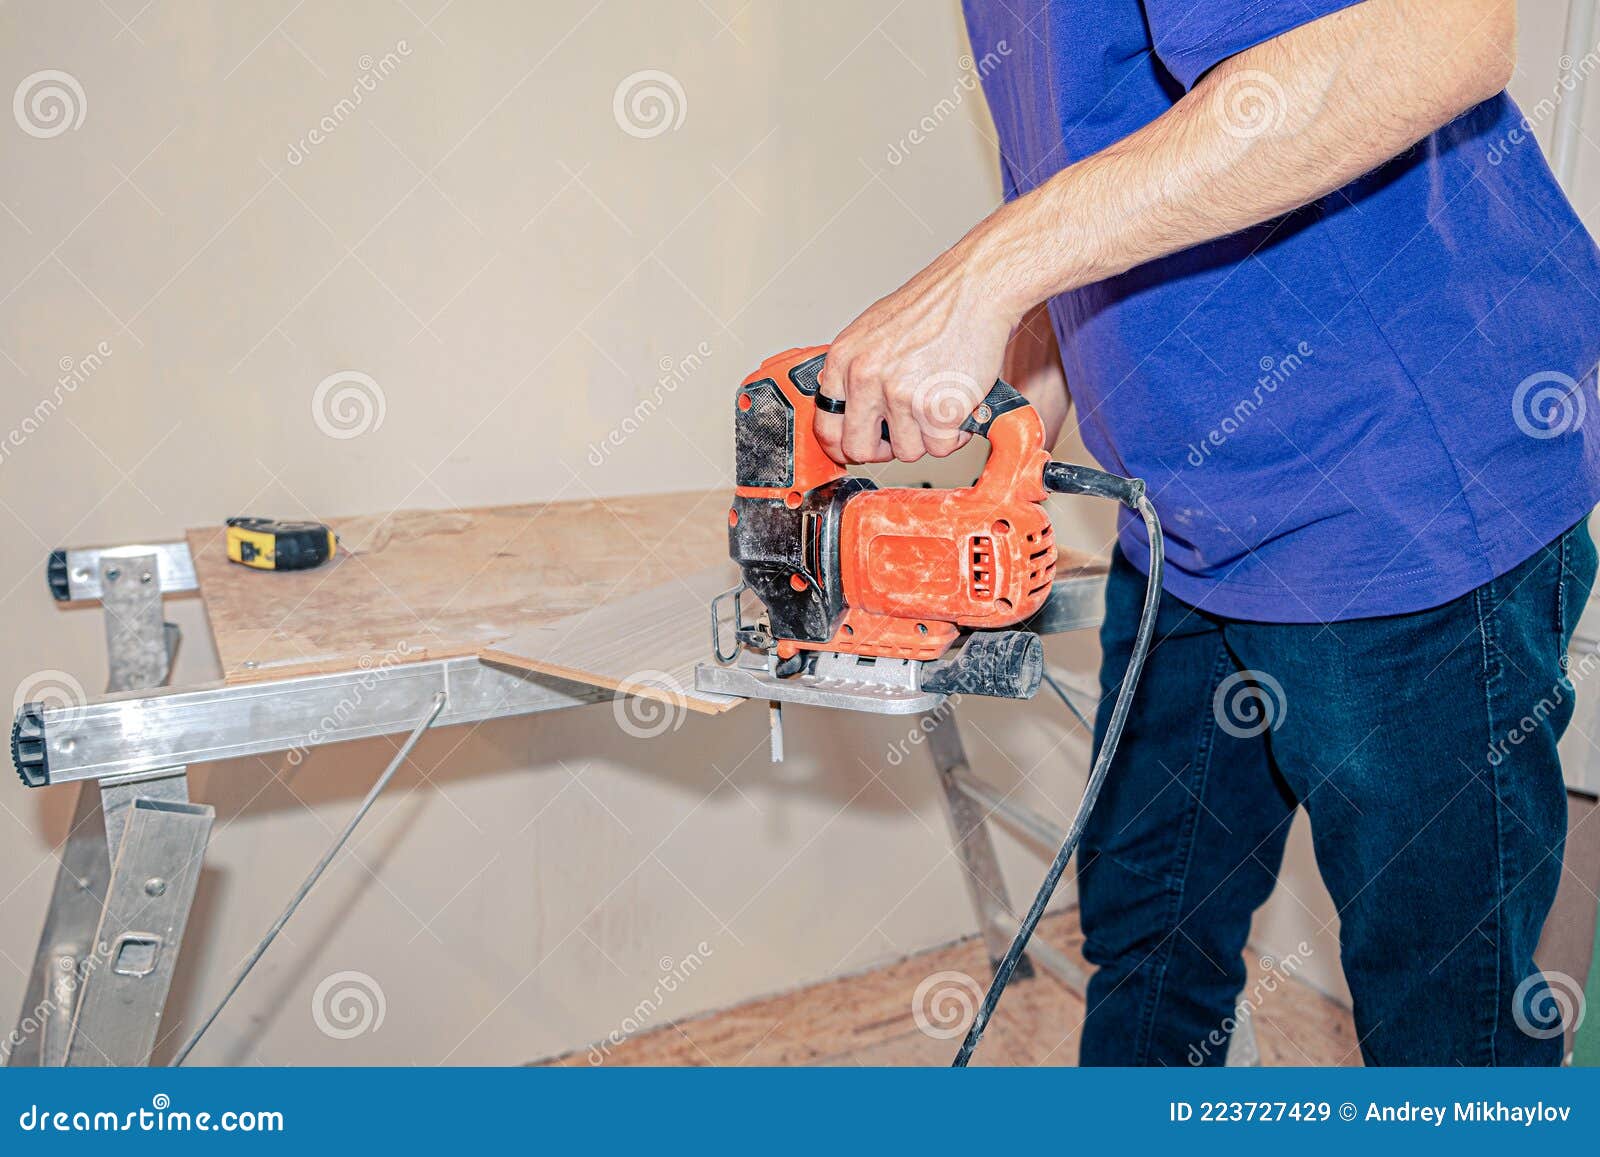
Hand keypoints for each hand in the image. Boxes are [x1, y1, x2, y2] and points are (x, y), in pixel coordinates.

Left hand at [815, 230, 1023, 463]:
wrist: (974, 290)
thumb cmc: (932, 306)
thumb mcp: (873, 330)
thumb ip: (856, 369)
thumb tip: (850, 407)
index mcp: (844, 359)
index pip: (826, 426)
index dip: (843, 445)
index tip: (857, 447)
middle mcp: (866, 378)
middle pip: (860, 448)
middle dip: (883, 450)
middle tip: (902, 436)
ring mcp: (900, 395)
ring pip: (907, 451)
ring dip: (926, 437)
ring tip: (938, 405)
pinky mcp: (936, 408)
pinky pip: (941, 447)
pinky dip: (953, 434)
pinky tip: (957, 406)